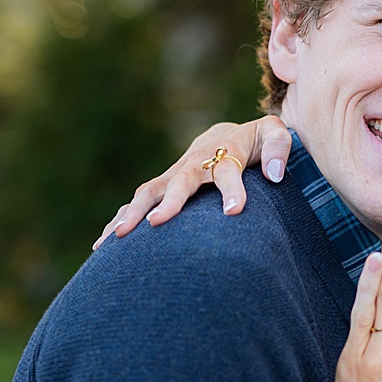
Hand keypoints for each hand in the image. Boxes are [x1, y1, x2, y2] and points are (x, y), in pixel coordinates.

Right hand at [93, 117, 291, 247]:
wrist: (222, 137)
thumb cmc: (254, 142)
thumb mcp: (273, 133)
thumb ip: (279, 147)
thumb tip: (274, 175)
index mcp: (224, 152)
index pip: (228, 170)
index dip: (232, 190)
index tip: (234, 212)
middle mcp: (193, 164)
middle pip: (179, 182)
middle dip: (167, 202)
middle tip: (154, 224)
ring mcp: (173, 176)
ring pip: (148, 192)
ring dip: (130, 214)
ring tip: (114, 240)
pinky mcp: (160, 189)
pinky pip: (138, 204)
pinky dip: (118, 221)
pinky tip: (101, 247)